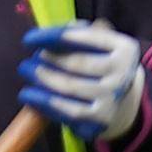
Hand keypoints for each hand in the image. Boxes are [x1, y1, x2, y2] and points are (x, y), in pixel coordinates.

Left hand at [17, 21, 150, 140]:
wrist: (121, 103)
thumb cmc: (101, 65)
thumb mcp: (100, 45)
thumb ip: (78, 33)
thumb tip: (50, 36)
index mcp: (125, 48)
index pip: (86, 36)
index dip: (54, 36)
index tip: (29, 39)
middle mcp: (123, 73)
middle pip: (78, 63)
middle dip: (49, 59)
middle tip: (28, 60)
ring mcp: (113, 97)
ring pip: (70, 87)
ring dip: (43, 79)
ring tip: (26, 72)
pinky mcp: (101, 118)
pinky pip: (69, 110)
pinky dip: (46, 102)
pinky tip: (30, 95)